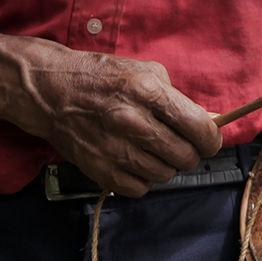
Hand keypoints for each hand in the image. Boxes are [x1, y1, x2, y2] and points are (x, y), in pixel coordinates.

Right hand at [15, 48, 220, 197]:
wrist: (50, 91)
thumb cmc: (101, 78)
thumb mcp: (145, 72)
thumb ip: (179, 98)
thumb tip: (208, 123)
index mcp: (147, 91)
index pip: (198, 127)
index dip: (211, 139)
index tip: (209, 140)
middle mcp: (131, 121)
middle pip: (185, 156)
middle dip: (190, 153)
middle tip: (181, 145)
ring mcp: (114, 148)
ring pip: (165, 174)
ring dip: (166, 165)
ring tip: (153, 149)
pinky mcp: (100, 169)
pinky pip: (140, 188)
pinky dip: (143, 178)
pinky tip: (136, 161)